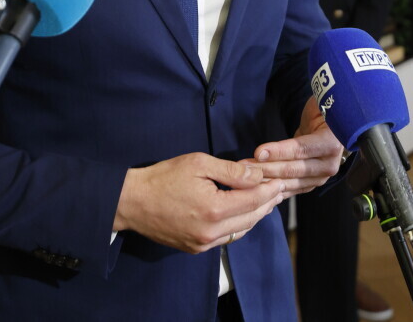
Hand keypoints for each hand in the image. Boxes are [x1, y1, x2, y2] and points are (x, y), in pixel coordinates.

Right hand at [113, 154, 285, 253]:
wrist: (132, 202)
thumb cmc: (163, 177)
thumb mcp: (198, 163)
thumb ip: (231, 171)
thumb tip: (258, 174)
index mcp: (214, 209)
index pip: (254, 199)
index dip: (270, 189)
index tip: (280, 179)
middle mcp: (211, 232)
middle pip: (251, 218)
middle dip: (267, 202)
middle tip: (278, 189)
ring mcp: (203, 243)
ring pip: (241, 231)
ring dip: (255, 215)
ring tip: (266, 200)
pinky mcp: (195, 248)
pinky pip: (226, 239)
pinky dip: (239, 226)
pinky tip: (243, 214)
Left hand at [246, 96, 342, 198]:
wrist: (332, 129)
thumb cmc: (322, 112)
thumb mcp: (318, 106)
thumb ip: (310, 110)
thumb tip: (302, 101)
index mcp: (332, 144)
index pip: (302, 149)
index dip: (279, 151)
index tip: (258, 152)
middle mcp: (329, 164)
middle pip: (293, 169)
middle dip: (266, 167)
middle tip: (244, 166)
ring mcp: (321, 177)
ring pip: (290, 182)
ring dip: (266, 179)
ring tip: (245, 175)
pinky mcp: (311, 184)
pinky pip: (291, 190)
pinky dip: (273, 190)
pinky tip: (257, 189)